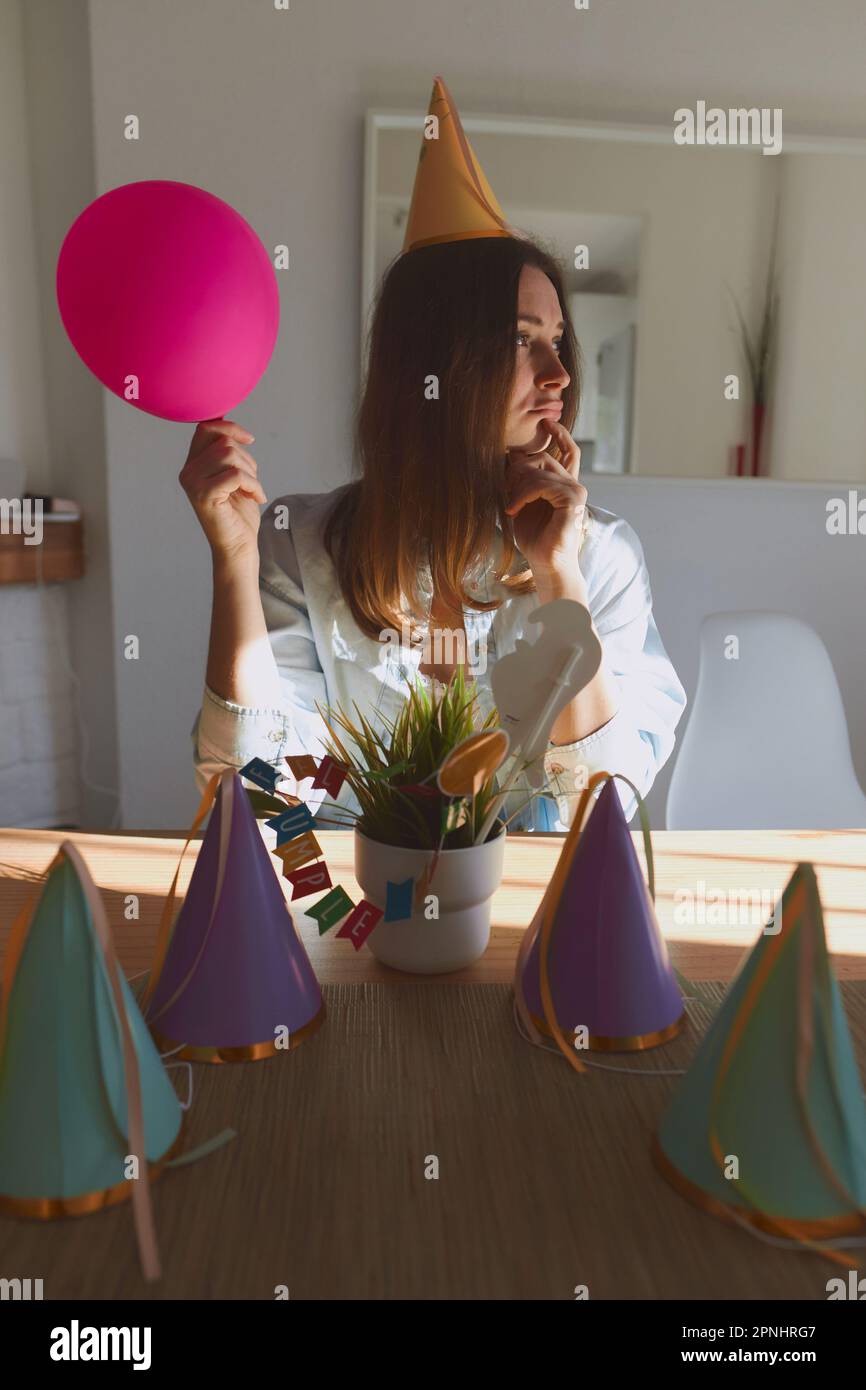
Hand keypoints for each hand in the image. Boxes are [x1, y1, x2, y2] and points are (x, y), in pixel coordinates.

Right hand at [179, 419, 266, 565]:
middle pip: (223, 443)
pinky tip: (256, 498)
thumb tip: (231, 427)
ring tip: (253, 490)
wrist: (238, 546)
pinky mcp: (204, 495)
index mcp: (193, 464)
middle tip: (251, 482)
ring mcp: (193, 484)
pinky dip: (254, 485)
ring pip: (230, 456)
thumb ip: (228, 452)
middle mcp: (188, 472)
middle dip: (246, 459)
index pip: (206, 429)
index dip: (230, 428)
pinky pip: (236, 475)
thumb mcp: (235, 474)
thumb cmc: (239, 513)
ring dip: (251, 473)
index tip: (249, 440)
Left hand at [503, 420, 586, 578]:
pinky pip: (542, 483)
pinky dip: (523, 494)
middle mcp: (574, 485)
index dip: (559, 434)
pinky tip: (514, 508)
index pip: (568, 451)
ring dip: (519, 485)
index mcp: (565, 485)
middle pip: (544, 457)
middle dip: (519, 468)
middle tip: (506, 488)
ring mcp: (576, 491)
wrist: (546, 564)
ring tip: (511, 506)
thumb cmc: (534, 538)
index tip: (546, 421)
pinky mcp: (573, 500)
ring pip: (541, 468)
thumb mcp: (523, 502)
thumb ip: (522, 480)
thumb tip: (511, 454)